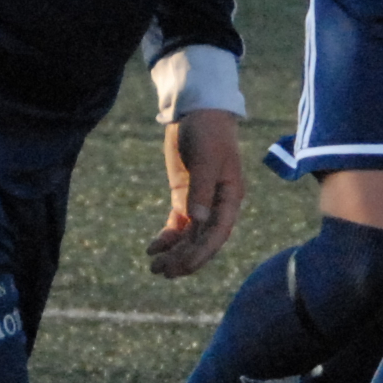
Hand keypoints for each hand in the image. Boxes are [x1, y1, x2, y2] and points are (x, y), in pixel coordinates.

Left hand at [147, 107, 246, 277]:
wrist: (197, 111)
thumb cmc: (208, 132)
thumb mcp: (206, 159)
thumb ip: (201, 190)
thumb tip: (198, 221)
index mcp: (230, 197)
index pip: (218, 233)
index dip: (202, 253)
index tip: (183, 268)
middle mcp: (217, 205)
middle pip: (202, 240)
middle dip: (184, 258)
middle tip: (162, 272)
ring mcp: (200, 202)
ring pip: (189, 236)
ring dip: (174, 252)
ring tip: (154, 267)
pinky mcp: (185, 196)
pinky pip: (178, 224)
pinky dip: (167, 237)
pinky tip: (152, 249)